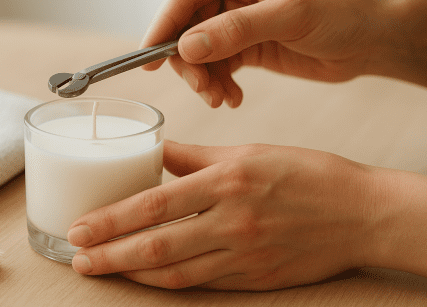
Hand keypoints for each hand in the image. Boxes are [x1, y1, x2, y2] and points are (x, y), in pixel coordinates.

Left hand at [67, 140, 389, 289]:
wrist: (360, 212)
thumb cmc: (306, 173)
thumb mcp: (248, 152)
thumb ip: (195, 157)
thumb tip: (155, 152)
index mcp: (227, 181)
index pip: (155, 204)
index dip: (111, 219)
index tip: (80, 226)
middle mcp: (231, 221)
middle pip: (156, 245)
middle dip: (109, 254)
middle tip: (76, 257)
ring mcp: (244, 255)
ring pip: (175, 272)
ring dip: (132, 274)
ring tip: (101, 269)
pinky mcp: (255, 279)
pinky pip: (202, 284)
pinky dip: (169, 283)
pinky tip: (147, 280)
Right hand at [139, 0, 415, 107]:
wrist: (373, 40)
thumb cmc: (344, 11)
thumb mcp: (290, 16)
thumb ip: (236, 30)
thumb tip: (186, 46)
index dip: (164, 23)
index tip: (149, 56)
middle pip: (187, 24)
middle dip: (189, 60)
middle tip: (202, 88)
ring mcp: (236, 18)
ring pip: (197, 50)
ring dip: (203, 78)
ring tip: (220, 99)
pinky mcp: (244, 44)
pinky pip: (215, 66)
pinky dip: (217, 85)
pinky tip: (232, 98)